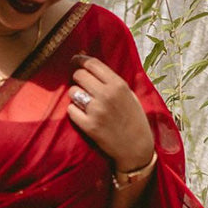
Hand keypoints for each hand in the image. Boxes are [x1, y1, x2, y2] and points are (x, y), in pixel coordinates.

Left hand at [67, 54, 154, 169]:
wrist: (136, 148)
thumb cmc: (134, 120)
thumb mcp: (129, 95)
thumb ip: (111, 81)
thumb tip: (90, 65)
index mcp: (118, 85)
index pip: (92, 64)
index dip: (80, 59)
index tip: (74, 60)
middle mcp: (106, 95)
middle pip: (79, 75)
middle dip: (77, 77)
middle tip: (80, 84)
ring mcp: (96, 111)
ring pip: (73, 92)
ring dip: (75, 95)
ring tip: (83, 101)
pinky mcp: (89, 126)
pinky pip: (71, 110)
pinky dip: (74, 111)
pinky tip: (83, 115)